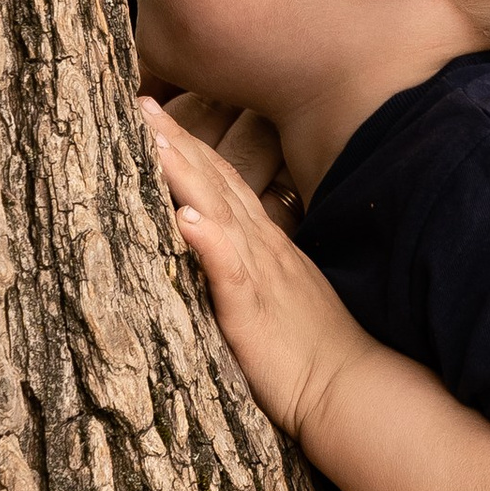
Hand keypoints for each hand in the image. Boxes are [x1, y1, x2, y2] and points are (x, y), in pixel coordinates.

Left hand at [140, 97, 365, 434]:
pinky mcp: (252, 309)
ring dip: (184, 173)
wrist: (349, 388)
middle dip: (177, 140)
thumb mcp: (281, 293)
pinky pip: (228, 268)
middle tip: (140, 102)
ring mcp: (259, 274)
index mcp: (266, 245)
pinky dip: (208, 238)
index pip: (224, 181)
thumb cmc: (313, 349)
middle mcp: (262, 248)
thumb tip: (220, 242)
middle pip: (215, 181)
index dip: (191, 145)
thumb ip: (252, 265)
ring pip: (217, 210)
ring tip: (152, 139)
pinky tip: (185, 216)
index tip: (158, 112)